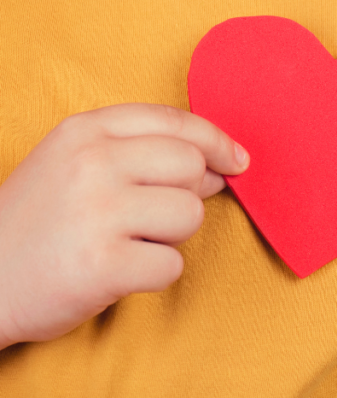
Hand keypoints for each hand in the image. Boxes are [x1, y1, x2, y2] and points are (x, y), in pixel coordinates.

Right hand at [0, 104, 248, 349]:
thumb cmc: (38, 225)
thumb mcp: (71, 165)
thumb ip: (139, 152)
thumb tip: (222, 165)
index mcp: (84, 132)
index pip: (175, 122)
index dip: (216, 141)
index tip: (237, 160)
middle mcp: (91, 163)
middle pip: (192, 166)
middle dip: (188, 195)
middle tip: (154, 217)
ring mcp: (97, 212)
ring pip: (190, 215)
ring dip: (170, 237)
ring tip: (125, 243)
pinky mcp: (103, 264)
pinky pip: (173, 264)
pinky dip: (153, 275)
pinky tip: (116, 273)